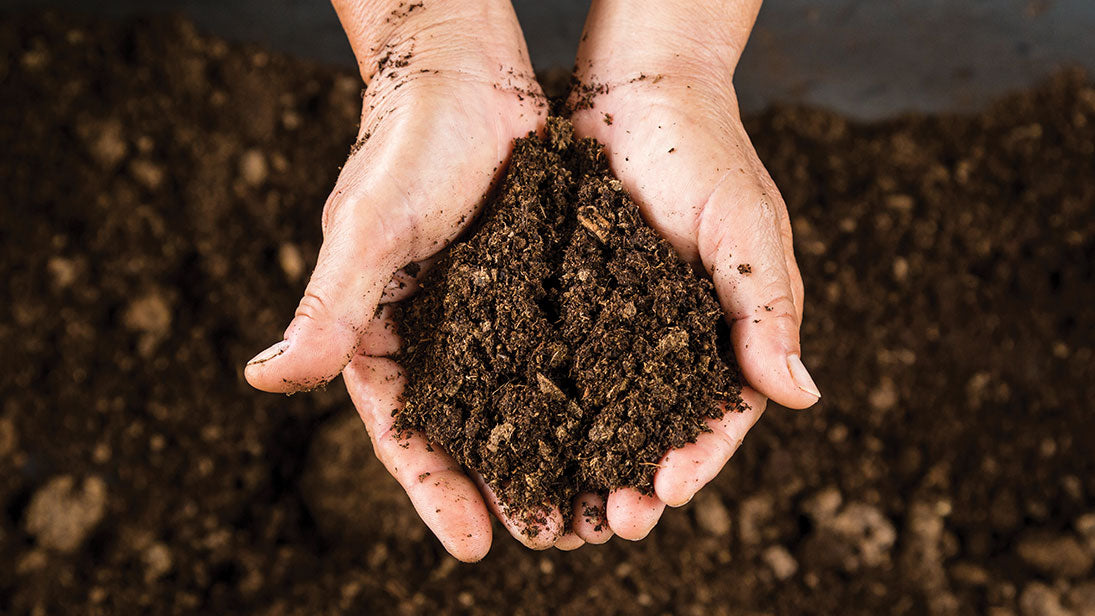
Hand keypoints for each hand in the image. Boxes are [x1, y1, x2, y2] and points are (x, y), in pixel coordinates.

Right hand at [243, 0, 582, 559]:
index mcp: (379, 332)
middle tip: (549, 537)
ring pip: (518, 399)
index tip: (473, 546)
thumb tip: (263, 380)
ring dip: (550, 452)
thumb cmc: (406, 144)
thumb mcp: (369, 230)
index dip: (434, 490)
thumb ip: (327, 308)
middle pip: (467, 430)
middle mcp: (433, 333)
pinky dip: (582, 392)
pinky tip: (617, 424)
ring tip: (590, 503)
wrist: (463, 70)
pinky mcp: (531, 285)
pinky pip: (557, 349)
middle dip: (502, 486)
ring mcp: (485, 312)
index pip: (403, 430)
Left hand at [568, 0, 819, 537]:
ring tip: (565, 505)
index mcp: (726, 331)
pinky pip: (557, 365)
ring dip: (587, 462)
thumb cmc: (704, 152)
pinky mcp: (569, 304)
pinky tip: (521, 440)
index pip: (720, 415)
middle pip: (657, 429)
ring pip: (603, 412)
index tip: (666, 493)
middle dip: (637, 479)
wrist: (635, 92)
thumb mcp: (745, 228)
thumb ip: (766, 308)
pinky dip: (545, 407)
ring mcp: (617, 326)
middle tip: (611, 520)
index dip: (697, 458)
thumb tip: (801, 395)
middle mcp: (671, 339)